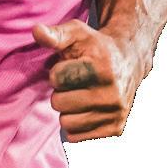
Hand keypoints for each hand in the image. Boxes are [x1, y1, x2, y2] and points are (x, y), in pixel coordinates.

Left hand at [33, 20, 138, 141]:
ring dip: (68, 110)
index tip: (70, 67)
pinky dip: (77, 124)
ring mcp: (115, 113)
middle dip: (62, 92)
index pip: (56, 78)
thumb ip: (55, 34)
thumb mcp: (77, 33)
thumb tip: (36, 31)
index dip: (57, 72)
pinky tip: (87, 109)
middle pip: (58, 103)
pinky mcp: (115, 129)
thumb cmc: (96, 47)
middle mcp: (111, 93)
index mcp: (101, 69)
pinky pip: (76, 137)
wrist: (130, 60)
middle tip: (75, 83)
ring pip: (66, 123)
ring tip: (81, 96)